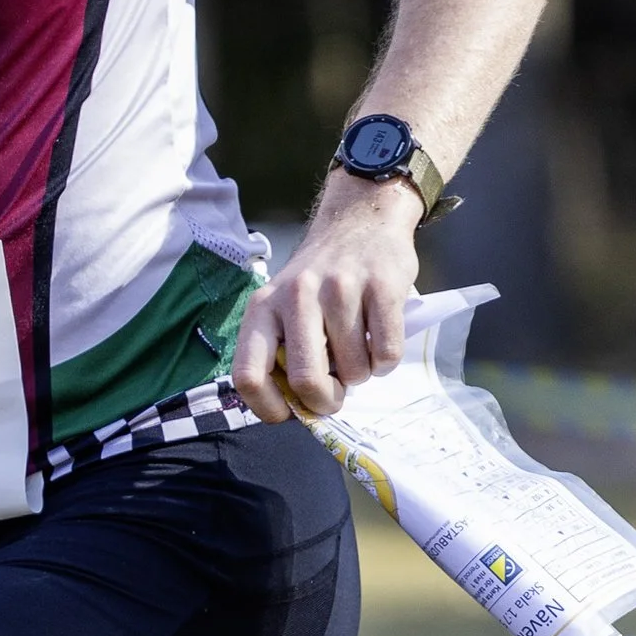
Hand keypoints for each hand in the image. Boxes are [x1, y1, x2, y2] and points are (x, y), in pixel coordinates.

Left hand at [233, 175, 423, 422]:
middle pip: (306, 380)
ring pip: (354, 371)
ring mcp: (340, 289)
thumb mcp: (283, 306)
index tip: (288, 414)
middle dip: (325, 401)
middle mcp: (297, 296)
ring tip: (358, 351)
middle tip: (336, 393)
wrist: (361, 221)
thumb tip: (295, 407)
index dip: (268, 407)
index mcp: (263, 308)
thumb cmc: (319, 279)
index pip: (248, 375)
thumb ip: (282, 350)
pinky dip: (386, 362)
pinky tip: (379, 342)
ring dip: (361, 375)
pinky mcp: (382, 287)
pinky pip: (387, 353)